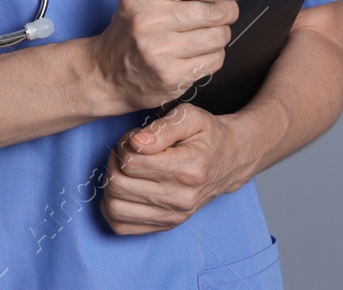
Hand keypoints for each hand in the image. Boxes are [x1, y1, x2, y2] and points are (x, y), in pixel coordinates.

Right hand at [89, 0, 254, 110]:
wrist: (106, 73)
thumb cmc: (131, 29)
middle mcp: (149, 21)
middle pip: (215, 9)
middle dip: (227, 10)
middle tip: (217, 13)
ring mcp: (160, 51)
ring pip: (220, 36)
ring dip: (220, 34)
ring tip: (202, 35)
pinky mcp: (171, 76)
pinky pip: (215, 60)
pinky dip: (213, 55)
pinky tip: (196, 53)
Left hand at [100, 103, 260, 234]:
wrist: (232, 159)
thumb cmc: (208, 134)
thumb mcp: (190, 117)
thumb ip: (162, 128)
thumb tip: (135, 143)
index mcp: (187, 169)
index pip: (131, 163)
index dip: (125, 144)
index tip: (135, 138)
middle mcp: (181, 198)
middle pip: (119, 185)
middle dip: (113, 162)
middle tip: (126, 150)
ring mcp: (174, 215)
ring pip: (116, 208)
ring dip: (110, 184)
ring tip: (124, 169)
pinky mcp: (167, 225)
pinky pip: (122, 226)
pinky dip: (112, 208)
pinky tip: (123, 189)